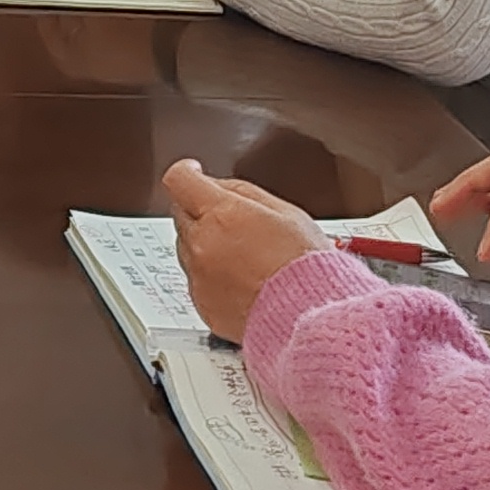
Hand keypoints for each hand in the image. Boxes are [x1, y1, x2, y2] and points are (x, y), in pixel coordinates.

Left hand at [163, 160, 328, 343]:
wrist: (310, 317)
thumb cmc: (306, 266)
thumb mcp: (285, 211)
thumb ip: (243, 191)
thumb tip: (217, 184)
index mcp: (221, 215)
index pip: (179, 180)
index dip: (186, 173)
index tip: (192, 173)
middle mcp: (202, 245)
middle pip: (181, 214)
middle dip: (201, 212)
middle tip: (234, 223)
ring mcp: (199, 277)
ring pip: (187, 248)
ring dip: (205, 245)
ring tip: (246, 258)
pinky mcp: (201, 304)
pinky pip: (196, 280)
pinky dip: (211, 276)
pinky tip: (242, 281)